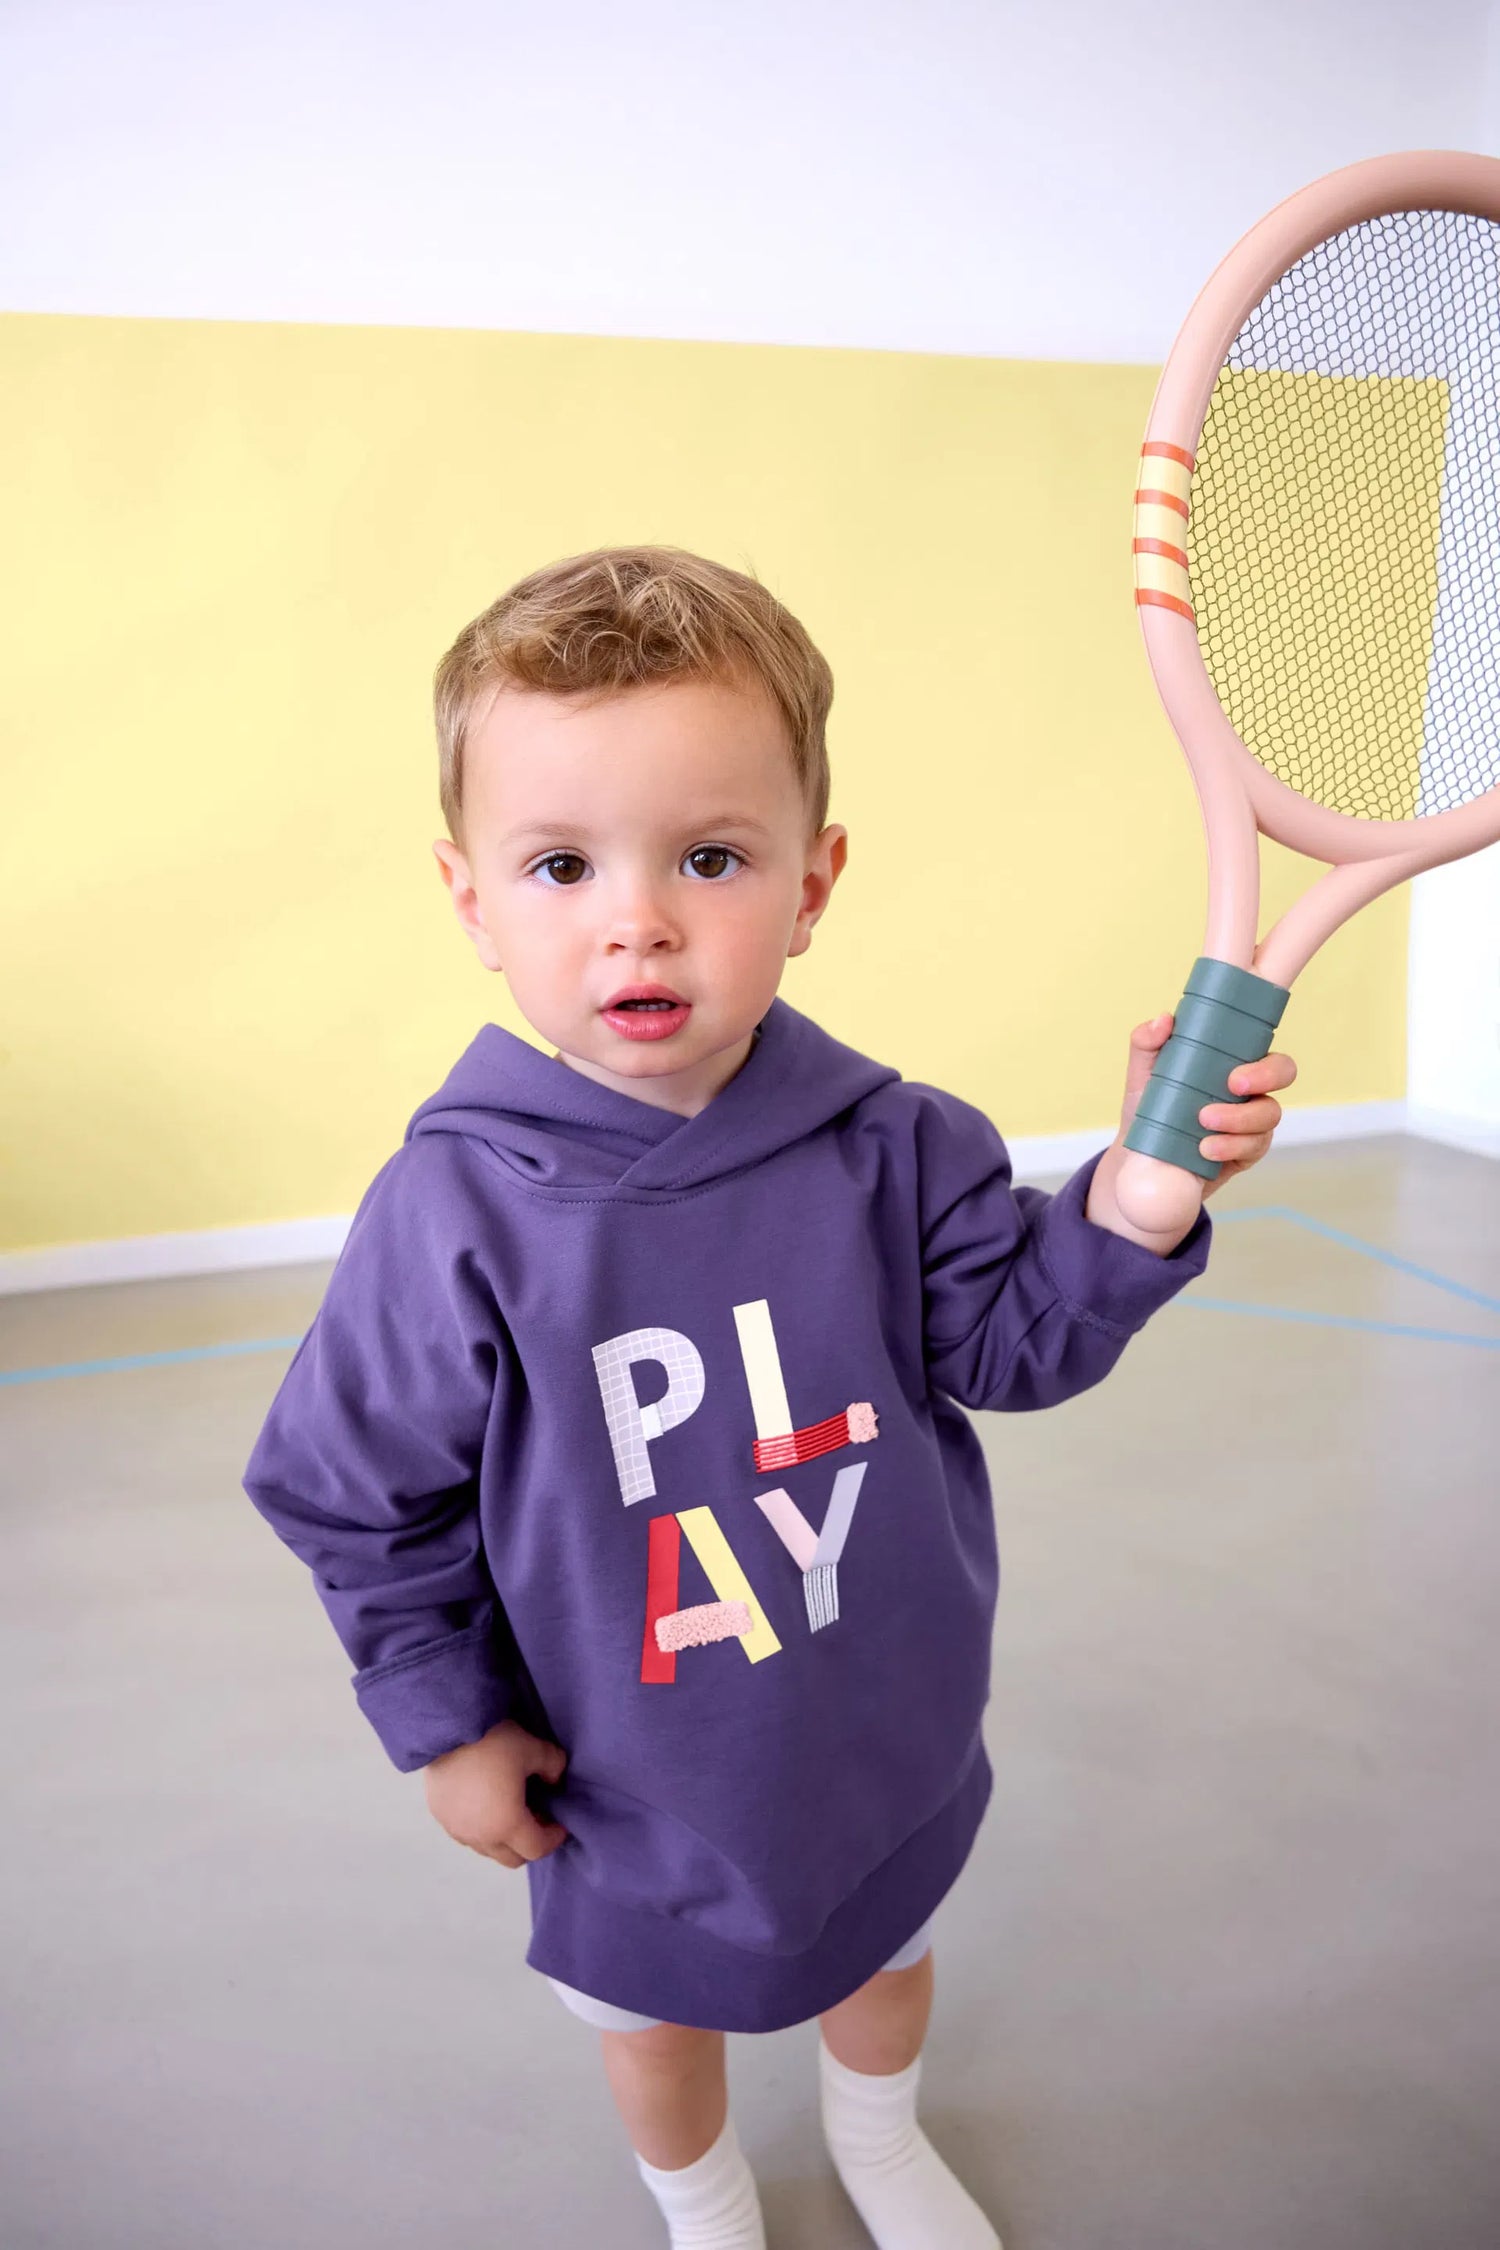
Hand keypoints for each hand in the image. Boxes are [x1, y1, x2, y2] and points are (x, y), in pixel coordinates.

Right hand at [422, 1718, 568, 1869]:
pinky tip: (485, 1802)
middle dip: (529, 1844)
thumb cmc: (492, 1742)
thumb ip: (553, 1767)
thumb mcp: (532, 1749)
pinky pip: (467, 1835)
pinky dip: (482, 1829)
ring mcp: (457, 1829)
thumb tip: (554, 1779)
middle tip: (537, 1816)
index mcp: (507, 1824)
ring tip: (510, 1808)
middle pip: (512, 1859)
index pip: (536, 1849)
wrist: (446, 1728)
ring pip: (487, 1849)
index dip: (553, 1839)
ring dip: (504, 1838)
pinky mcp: (441, 1817)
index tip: (560, 1824)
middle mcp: (480, 1836)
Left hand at [1088, 1011, 1298, 1250]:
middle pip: (1283, 1073)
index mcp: (1232, 1063)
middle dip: (1265, 1077)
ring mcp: (1252, 1122)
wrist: (1143, 1159)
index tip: (1236, 1069)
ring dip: (1239, 1119)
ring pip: (1270, 1115)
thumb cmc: (1151, 1109)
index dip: (1266, 1057)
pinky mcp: (1247, 1152)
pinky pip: (1255, 1147)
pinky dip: (1231, 1147)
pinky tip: (1207, 1149)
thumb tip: (1164, 1019)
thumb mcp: (1144, 1073)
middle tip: (1233, 1086)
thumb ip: (1146, 1041)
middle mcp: (1250, 1089)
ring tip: (1204, 1123)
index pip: (1264, 1048)